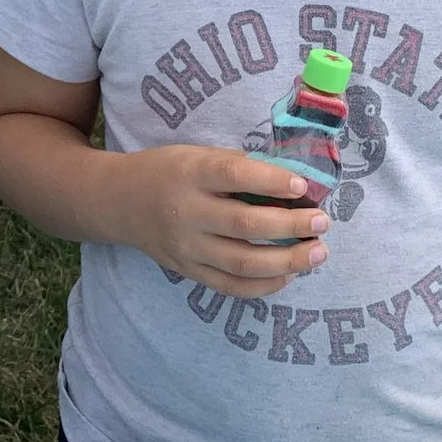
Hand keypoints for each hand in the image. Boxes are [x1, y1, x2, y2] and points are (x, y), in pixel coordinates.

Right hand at [118, 144, 331, 298]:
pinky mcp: (188, 271)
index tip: (303, 185)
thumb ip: (237, 167)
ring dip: (288, 261)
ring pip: (243, 263)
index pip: (234, 175)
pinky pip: (231, 286)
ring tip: (317, 253)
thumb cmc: (168, 171)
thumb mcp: (196, 155)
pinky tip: (288, 275)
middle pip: (245, 224)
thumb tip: (292, 182)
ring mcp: (187, 247)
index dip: (272, 181)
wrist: (119, 202)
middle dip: (292, 225)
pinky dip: (264, 285)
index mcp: (190, 174)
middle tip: (322, 222)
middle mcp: (186, 212)